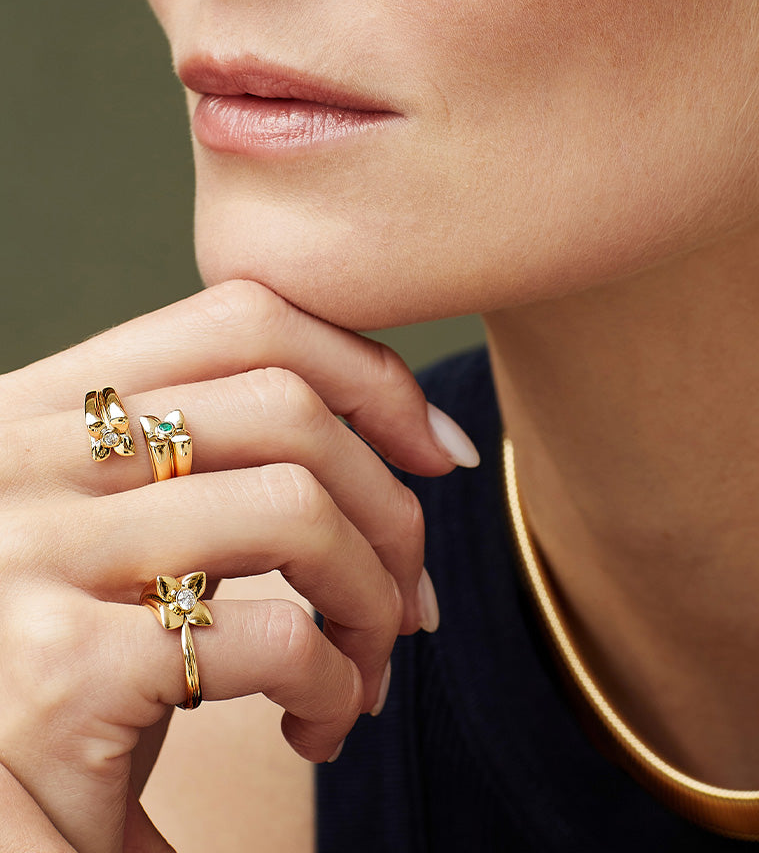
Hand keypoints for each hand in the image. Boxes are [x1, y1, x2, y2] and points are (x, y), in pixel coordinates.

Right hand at [0, 280, 475, 852]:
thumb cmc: (75, 655)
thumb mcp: (122, 523)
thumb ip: (214, 456)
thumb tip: (412, 429)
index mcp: (46, 403)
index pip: (245, 316)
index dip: (368, 374)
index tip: (434, 450)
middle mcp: (25, 455)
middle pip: (289, 409)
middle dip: (390, 507)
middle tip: (411, 597)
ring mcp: (35, 555)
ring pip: (298, 512)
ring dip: (373, 599)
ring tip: (367, 662)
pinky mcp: (63, 673)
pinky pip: (279, 640)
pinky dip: (336, 685)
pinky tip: (316, 725)